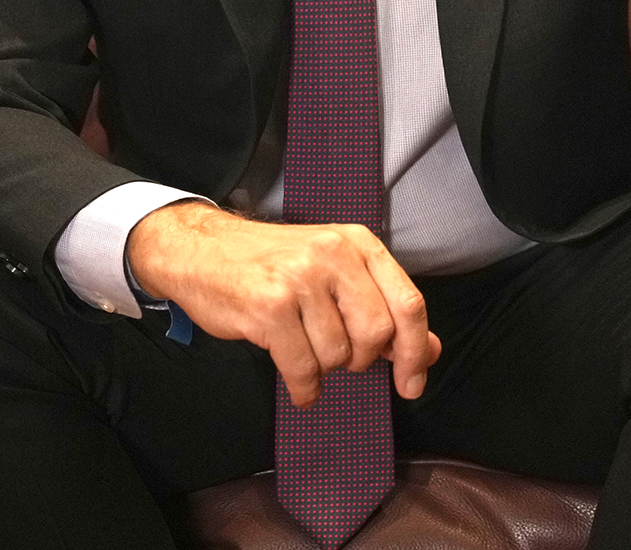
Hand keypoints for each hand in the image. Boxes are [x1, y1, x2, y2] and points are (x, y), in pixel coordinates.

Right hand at [127, 201, 441, 405]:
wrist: (203, 250)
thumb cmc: (274, 265)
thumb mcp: (337, 272)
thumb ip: (384, 307)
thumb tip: (427, 351)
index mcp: (360, 244)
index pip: (408, 303)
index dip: (415, 351)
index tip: (412, 383)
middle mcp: (335, 256)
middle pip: (377, 333)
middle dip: (362, 359)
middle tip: (340, 357)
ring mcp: (301, 279)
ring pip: (337, 354)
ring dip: (324, 367)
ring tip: (305, 348)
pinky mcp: (269, 306)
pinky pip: (302, 368)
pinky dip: (304, 386)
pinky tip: (299, 382)